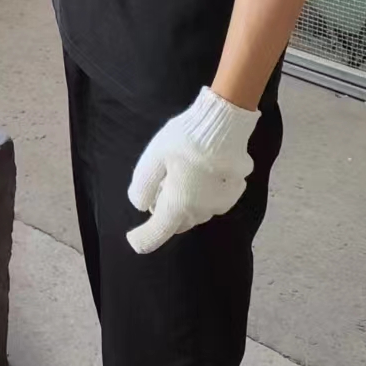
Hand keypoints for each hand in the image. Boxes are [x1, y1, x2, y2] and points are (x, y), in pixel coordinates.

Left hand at [126, 87, 258, 254]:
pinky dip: (200, 194)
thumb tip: (141, 206)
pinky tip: (199, 171)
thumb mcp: (152, 159)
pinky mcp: (233, 192)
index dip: (142, 239)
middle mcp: (200, 212)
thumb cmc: (184, 141)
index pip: (157, 233)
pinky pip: (210, 200)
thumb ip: (142, 186)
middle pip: (176, 223)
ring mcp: (220, 204)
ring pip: (194, 212)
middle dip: (164, 213)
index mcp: (178, 206)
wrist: (224, 125)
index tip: (133, 239)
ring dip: (183, 202)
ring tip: (177, 175)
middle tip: (157, 188)